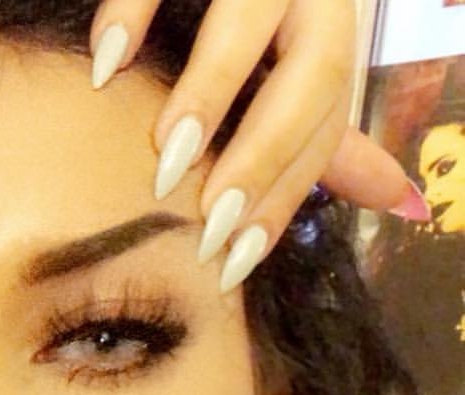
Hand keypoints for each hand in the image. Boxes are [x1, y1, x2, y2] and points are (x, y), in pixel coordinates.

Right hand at [88, 0, 424, 290]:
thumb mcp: (297, 71)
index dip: (286, 190)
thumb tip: (398, 200)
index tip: (235, 257)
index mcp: (330, 30)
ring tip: (167, 155)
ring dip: (209, 90)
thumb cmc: (246, 23)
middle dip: (263, 151)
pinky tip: (108, 67)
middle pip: (311, 71)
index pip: (328, 119)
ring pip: (247, 16)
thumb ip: (329, 137)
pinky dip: (133, 13)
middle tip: (210, 219)